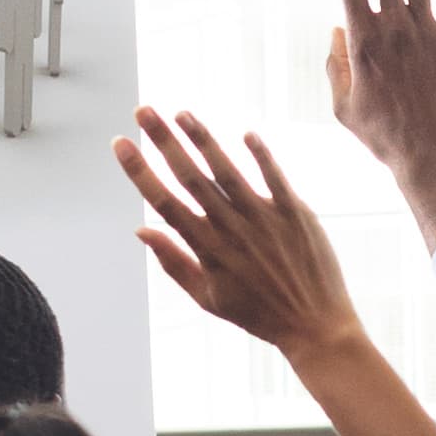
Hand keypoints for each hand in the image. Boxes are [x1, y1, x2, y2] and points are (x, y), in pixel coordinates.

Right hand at [119, 110, 367, 361]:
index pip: (164, 202)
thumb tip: (141, 229)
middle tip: (143, 110)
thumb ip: (173, 262)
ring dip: (203, 139)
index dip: (140, 171)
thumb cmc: (257, 313)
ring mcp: (265, 218)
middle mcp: (232, 229)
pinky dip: (261, 155)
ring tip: (181, 113)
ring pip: (228, 170)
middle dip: (164, 141)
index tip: (121, 143)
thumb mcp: (207, 298)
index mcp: (207, 249)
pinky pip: (275, 176)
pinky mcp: (296, 213)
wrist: (315, 325)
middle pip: (191, 177)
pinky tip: (246, 133)